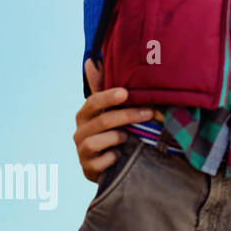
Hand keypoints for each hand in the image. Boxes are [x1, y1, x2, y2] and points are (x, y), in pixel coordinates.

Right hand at [72, 59, 155, 182]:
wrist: (115, 165)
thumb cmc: (115, 131)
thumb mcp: (112, 110)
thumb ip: (103, 87)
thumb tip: (91, 60)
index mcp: (85, 114)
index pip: (93, 101)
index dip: (108, 97)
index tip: (126, 93)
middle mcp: (80, 132)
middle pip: (102, 120)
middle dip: (128, 116)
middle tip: (150, 113)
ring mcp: (82, 152)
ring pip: (98, 141)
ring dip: (119, 137)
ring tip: (129, 137)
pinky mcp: (88, 169)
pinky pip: (102, 162)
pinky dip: (113, 158)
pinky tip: (120, 156)